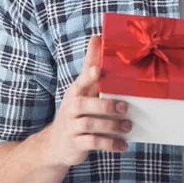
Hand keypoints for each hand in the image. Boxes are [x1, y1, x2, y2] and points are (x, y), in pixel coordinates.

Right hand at [47, 35, 130, 167]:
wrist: (55, 144)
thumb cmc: (75, 111)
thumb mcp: (81, 89)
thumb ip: (90, 68)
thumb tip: (97, 37)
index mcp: (76, 91)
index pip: (81, 80)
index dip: (88, 75)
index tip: (97, 69)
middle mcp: (72, 107)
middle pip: (85, 104)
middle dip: (106, 105)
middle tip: (125, 107)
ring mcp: (72, 126)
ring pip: (91, 125)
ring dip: (112, 126)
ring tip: (128, 126)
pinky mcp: (76, 144)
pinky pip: (94, 143)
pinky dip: (110, 144)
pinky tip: (123, 145)